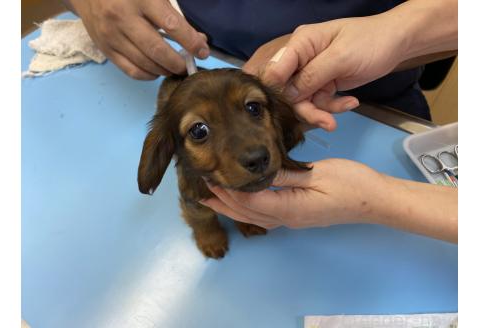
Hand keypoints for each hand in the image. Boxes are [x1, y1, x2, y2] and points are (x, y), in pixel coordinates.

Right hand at [65, 0, 209, 79]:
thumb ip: (175, 16)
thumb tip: (199, 40)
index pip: (172, 25)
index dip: (191, 42)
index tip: (203, 51)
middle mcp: (123, 18)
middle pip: (157, 50)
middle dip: (178, 63)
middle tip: (187, 66)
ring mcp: (112, 35)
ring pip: (145, 64)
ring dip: (165, 70)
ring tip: (175, 68)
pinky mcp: (106, 49)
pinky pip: (131, 70)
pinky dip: (149, 75)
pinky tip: (157, 71)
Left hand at [200, 159, 385, 228]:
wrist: (375, 200)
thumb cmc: (351, 184)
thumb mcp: (317, 173)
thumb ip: (285, 175)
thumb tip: (256, 171)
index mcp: (290, 208)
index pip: (249, 202)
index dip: (228, 191)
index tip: (211, 176)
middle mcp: (287, 218)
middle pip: (247, 213)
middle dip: (223, 201)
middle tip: (202, 187)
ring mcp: (292, 220)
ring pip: (254, 217)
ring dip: (232, 207)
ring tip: (213, 197)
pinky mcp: (297, 215)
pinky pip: (265, 215)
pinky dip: (248, 208)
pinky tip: (242, 201)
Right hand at [244, 13, 410, 128]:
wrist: (396, 43)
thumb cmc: (369, 41)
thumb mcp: (340, 57)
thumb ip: (311, 75)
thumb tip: (287, 95)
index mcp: (300, 43)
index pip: (276, 69)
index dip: (277, 91)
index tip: (287, 109)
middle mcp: (301, 59)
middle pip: (288, 90)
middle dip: (305, 108)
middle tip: (325, 121)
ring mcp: (312, 73)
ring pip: (304, 101)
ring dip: (320, 112)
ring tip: (335, 121)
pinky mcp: (324, 84)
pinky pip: (320, 103)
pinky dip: (333, 107)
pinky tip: (351, 103)